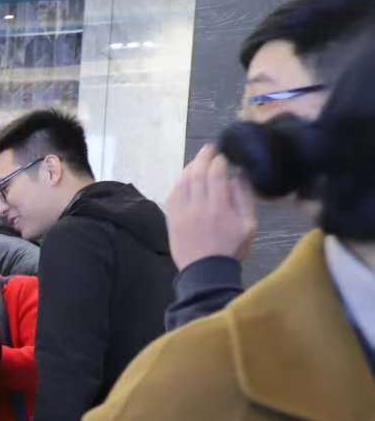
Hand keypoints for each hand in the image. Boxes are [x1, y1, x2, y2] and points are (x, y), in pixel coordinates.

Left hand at [166, 145, 257, 270]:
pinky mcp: (171, 219)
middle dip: (203, 157)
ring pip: (182, 182)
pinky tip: (186, 178)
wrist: (205, 272)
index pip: (215, 174)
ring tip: (199, 160)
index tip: (224, 155)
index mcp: (218, 207)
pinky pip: (173, 194)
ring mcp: (181, 213)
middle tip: (210, 148)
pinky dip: (179, 182)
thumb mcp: (248, 225)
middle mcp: (197, 206)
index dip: (218, 160)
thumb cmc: (231, 248)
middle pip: (197, 174)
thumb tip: (237, 176)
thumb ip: (244, 198)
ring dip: (190, 167)